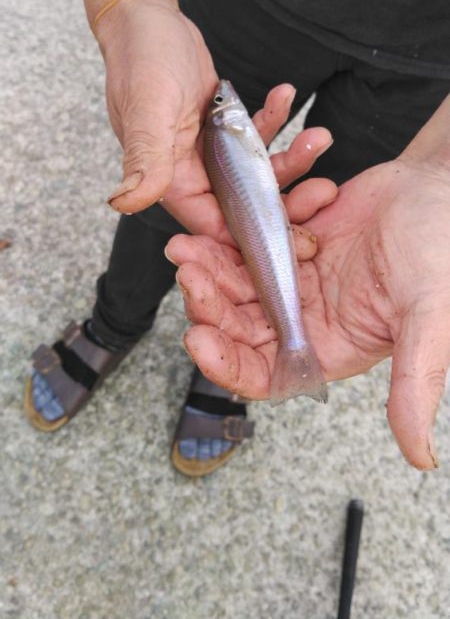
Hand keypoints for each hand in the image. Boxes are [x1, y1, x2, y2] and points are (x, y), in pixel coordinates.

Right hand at [96, 0, 334, 237]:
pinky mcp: (220, 129)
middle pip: (244, 204)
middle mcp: (188, 173)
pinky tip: (286, 94)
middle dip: (286, 198)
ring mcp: (206, 152)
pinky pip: (255, 137)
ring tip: (319, 135)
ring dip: (291, 157)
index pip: (214, 227)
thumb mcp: (148, 109)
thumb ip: (145, 160)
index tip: (297, 236)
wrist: (145, 18)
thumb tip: (124, 203)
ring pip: (256, 171)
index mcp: (170, 180)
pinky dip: (275, 121)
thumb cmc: (141, 58)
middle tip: (324, 189)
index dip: (254, 235)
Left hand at [166, 150, 449, 470]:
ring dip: (210, 268)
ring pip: (237, 283)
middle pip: (240, 325)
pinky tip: (223, 221)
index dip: (228, 365)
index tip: (197, 339)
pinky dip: (233, 235)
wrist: (440, 188)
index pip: (266, 374)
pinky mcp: (291, 240)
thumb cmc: (444, 251)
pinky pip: (251, 243)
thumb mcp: (432, 317)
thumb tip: (422, 459)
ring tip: (186, 247)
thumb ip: (415, 383)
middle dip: (209, 306)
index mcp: (333, 347)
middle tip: (189, 273)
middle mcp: (308, 317)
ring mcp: (296, 277)